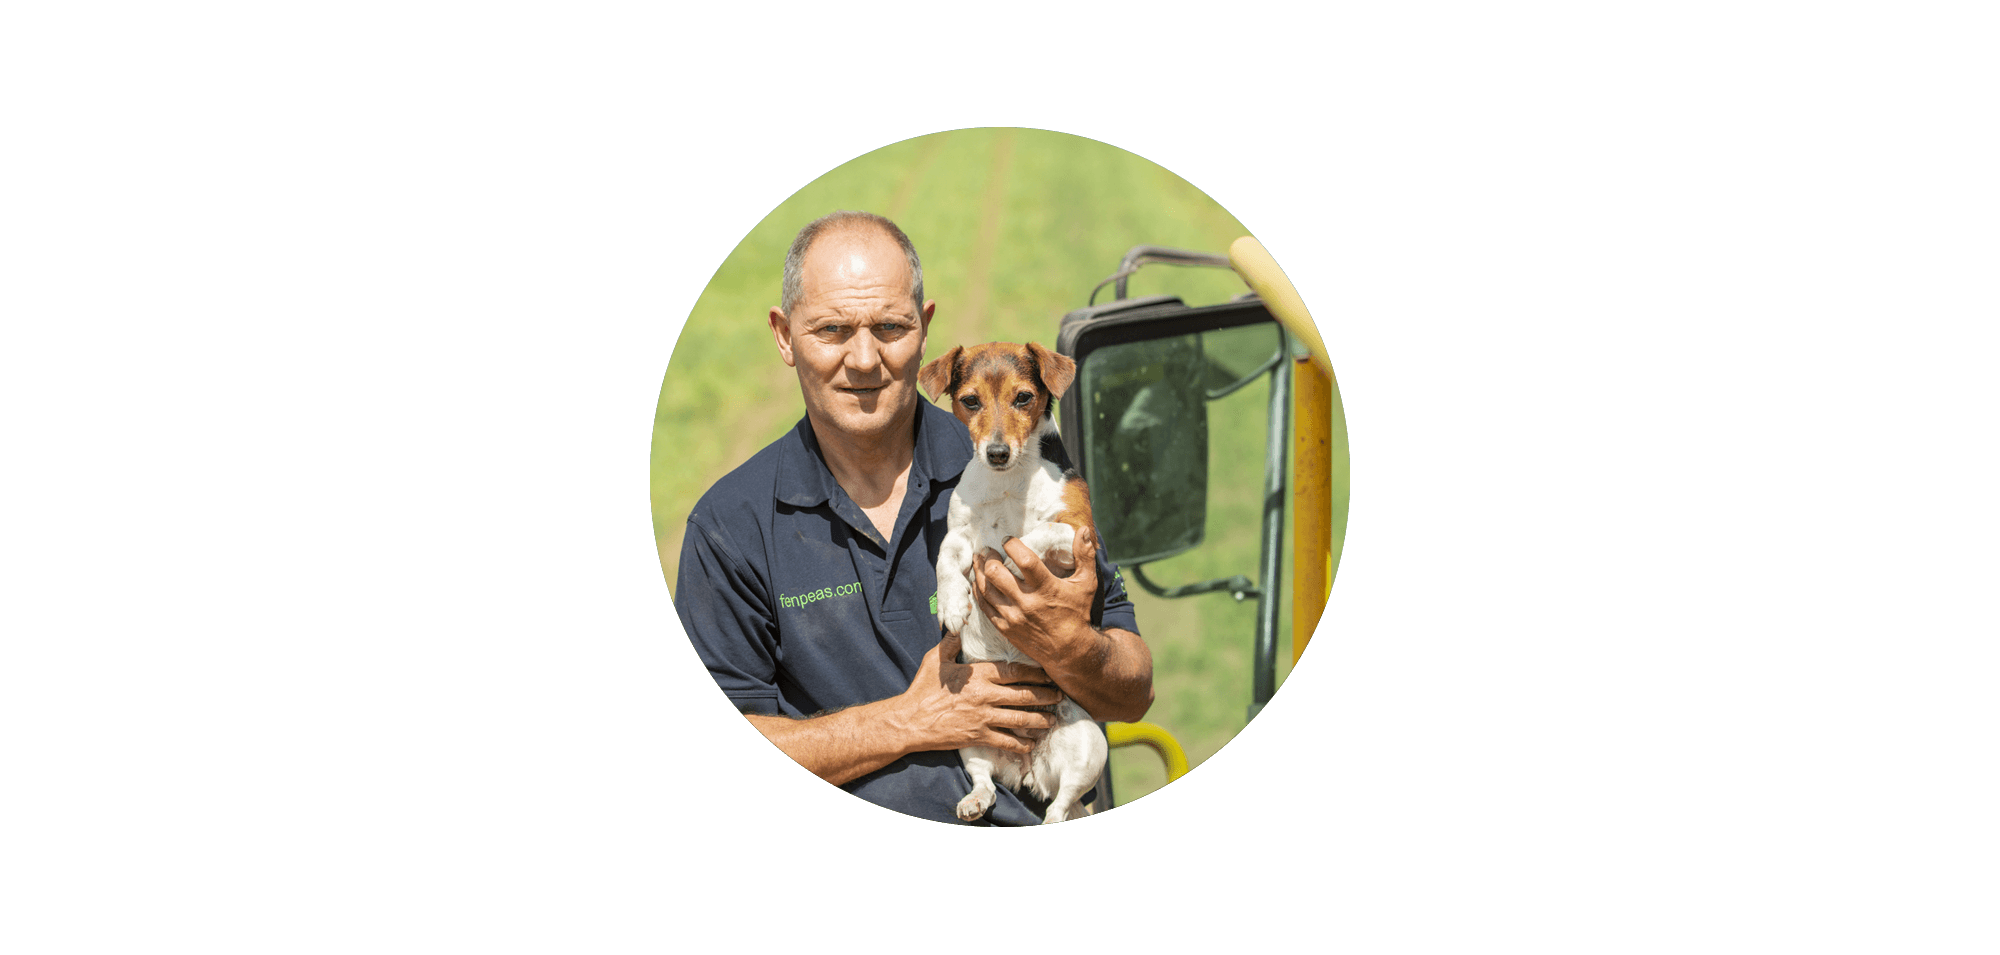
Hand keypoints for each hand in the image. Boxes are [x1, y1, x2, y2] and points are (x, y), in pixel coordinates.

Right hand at [894, 631, 1062, 754]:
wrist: (909, 721)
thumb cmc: (922, 689)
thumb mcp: (935, 660)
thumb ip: (951, 642)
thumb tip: (958, 621)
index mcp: (977, 675)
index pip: (1014, 671)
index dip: (1036, 673)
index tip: (1049, 673)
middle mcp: (984, 696)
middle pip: (1024, 695)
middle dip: (1046, 695)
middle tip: (1060, 695)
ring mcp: (982, 718)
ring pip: (1020, 719)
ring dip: (1040, 720)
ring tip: (1053, 719)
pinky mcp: (978, 737)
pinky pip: (1006, 741)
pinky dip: (1022, 743)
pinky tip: (1032, 742)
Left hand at [971, 527, 1099, 671]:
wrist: (1070, 651)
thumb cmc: (1078, 614)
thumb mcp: (1086, 584)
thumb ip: (1085, 556)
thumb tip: (1083, 530)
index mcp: (1046, 588)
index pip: (1024, 560)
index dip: (1012, 545)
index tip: (1008, 540)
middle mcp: (1027, 602)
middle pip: (996, 573)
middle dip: (989, 557)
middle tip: (990, 550)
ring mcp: (1013, 616)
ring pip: (985, 589)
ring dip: (979, 571)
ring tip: (980, 561)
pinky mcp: (1004, 628)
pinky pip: (984, 606)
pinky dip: (978, 591)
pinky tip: (978, 581)